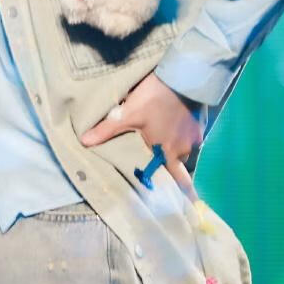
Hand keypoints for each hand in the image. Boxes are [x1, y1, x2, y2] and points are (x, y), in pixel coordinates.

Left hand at [78, 71, 203, 200]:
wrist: (182, 76)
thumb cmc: (154, 99)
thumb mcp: (127, 114)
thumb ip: (106, 130)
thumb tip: (84, 142)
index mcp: (168, 152)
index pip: (178, 181)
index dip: (183, 194)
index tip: (187, 207)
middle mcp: (184, 148)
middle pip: (179, 164)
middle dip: (173, 167)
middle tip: (166, 168)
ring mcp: (195, 135)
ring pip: (184, 148)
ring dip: (176, 147)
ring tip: (166, 141)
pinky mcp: (199, 121)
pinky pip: (190, 134)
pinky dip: (182, 132)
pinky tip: (175, 124)